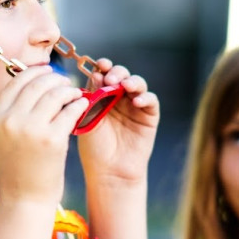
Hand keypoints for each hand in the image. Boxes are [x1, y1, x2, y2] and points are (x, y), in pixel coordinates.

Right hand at [0, 65, 89, 204]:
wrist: (23, 201)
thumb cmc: (17, 171)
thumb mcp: (4, 138)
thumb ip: (14, 114)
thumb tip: (33, 85)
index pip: (16, 81)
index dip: (34, 72)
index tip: (48, 71)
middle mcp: (11, 120)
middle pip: (37, 83)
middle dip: (55, 78)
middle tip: (66, 82)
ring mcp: (31, 129)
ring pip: (55, 93)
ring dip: (68, 89)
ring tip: (75, 94)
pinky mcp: (52, 139)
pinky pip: (70, 110)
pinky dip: (78, 104)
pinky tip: (83, 105)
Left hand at [76, 59, 159, 184]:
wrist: (110, 172)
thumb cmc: (94, 148)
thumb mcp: (88, 120)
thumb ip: (92, 99)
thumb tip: (95, 75)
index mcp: (101, 96)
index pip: (103, 75)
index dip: (102, 67)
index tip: (99, 66)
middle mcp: (118, 98)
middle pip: (121, 75)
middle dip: (116, 72)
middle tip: (110, 77)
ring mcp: (134, 105)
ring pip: (137, 83)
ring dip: (132, 81)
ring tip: (125, 85)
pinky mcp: (149, 115)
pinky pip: (150, 100)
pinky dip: (145, 97)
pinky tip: (136, 101)